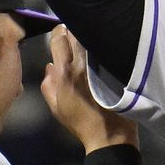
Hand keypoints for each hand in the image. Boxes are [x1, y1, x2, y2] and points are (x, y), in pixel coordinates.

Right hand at [41, 26, 138, 151]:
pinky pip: (108, 48)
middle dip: (74, 29)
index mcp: (65, 74)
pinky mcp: (115, 68)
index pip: (58, 40)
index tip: (62, 32)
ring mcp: (100, 66)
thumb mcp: (57, 108)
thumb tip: (49, 67)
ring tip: (91, 35)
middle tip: (76, 30)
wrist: (109, 136)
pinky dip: (104, 43)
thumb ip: (49, 86)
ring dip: (90, 34)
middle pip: (76, 33)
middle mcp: (81, 65)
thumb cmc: (81, 123)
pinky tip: (105, 44)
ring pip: (92, 37)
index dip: (59, 32)